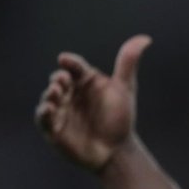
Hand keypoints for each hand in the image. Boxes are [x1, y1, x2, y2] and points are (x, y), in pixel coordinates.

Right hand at [34, 35, 151, 171]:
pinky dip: (43, 113)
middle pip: (59, 80)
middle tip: (63, 80)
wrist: (117, 150)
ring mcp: (61, 110)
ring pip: (49, 97)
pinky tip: (48, 108)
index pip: (74, 66)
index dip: (69, 62)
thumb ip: (128, 63)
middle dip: (59, 79)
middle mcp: (70, 93)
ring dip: (50, 94)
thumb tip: (145, 38)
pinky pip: (43, 119)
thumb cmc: (120, 118)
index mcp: (84, 81)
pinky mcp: (54, 129)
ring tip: (56, 92)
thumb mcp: (124, 89)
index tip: (65, 60)